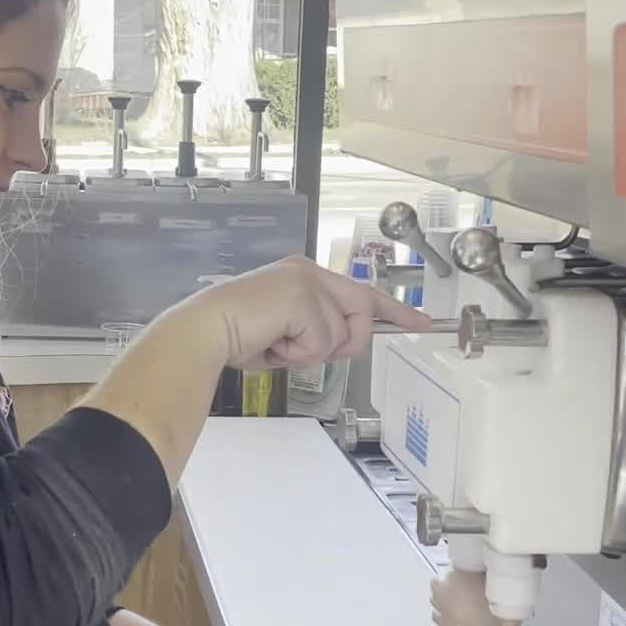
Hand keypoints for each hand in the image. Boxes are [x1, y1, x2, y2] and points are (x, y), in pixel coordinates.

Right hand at [182, 256, 437, 370]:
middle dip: (348, 341)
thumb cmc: (236, 336)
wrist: (206, 331)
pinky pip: (323, 340)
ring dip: (311, 352)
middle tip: (305, 350)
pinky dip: (299, 353)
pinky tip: (273, 343)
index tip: (420, 322)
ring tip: (278, 345)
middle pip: (363, 309)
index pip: (362, 292)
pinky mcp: (302, 296)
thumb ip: (319, 333)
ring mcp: (307, 281)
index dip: (394, 310)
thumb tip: (341, 346)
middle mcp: (309, 272)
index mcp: (304, 276)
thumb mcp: (289, 335)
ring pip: (342, 332)